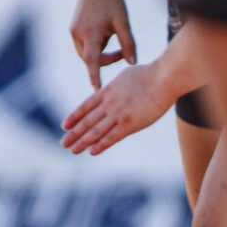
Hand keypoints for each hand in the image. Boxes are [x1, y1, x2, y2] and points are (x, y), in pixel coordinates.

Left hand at [62, 60, 180, 155]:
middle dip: (74, 133)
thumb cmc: (149, 74)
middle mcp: (108, 104)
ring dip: (82, 142)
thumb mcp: (125, 76)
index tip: (64, 125)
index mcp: (107, 92)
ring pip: (95, 131)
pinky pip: (111, 137)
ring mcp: (118, 115)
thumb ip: (116, 86)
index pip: (85, 106)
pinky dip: (101, 145)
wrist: (163, 78)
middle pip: (87, 121)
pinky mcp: (130, 124)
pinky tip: (92, 152)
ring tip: (72, 150)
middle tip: (63, 143)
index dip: (74, 117)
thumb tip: (111, 89)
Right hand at [68, 0, 135, 87]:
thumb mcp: (124, 23)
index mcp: (91, 33)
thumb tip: (132, 62)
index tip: (97, 90)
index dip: (95, 76)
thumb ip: (128, 44)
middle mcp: (78, 34)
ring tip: (111, 36)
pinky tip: (103, 31)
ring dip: (100, 51)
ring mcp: (73, 31)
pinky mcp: (73, 28)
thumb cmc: (113, 2)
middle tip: (122, 52)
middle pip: (91, 58)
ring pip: (87, 52)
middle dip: (106, 59)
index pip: (93, 61)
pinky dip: (94, 44)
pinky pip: (83, 44)